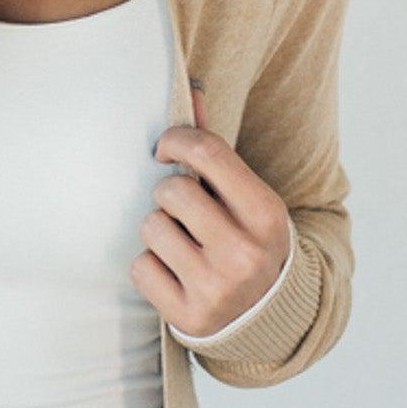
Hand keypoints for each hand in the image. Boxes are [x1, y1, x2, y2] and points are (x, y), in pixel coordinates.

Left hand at [131, 83, 291, 332]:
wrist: (266, 316)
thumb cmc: (246, 239)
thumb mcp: (245, 197)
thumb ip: (215, 149)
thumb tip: (191, 91)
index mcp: (266, 213)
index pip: (208, 152)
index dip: (176, 140)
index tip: (165, 149)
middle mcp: (245, 252)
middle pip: (171, 190)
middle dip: (167, 194)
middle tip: (182, 210)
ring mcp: (217, 288)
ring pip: (151, 227)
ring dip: (157, 231)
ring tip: (180, 243)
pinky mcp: (188, 315)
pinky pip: (140, 268)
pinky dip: (150, 267)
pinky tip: (174, 273)